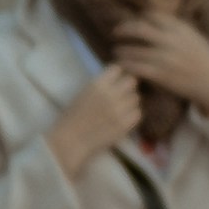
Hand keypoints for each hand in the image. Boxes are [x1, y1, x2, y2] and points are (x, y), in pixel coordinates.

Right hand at [53, 60, 146, 175]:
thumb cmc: (73, 116)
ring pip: (136, 98)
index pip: (118, 69)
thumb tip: (118, 75)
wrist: (70, 140)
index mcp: (97, 84)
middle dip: (127, 87)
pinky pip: (137, 113)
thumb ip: (101, 84)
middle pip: (132, 81)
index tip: (115, 81)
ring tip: (119, 110)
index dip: (118, 75)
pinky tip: (122, 119)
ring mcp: (119, 110)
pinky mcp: (124, 124)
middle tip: (121, 95)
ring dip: (130, 102)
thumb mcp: (83, 92)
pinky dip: (132, 116)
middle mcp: (110, 94)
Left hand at [113, 8, 208, 116]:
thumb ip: (175, 28)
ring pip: (134, 50)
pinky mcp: (161, 75)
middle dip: (124, 29)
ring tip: (117, 52)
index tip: (136, 22)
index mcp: (180, 28)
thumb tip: (154, 19)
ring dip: (121, 50)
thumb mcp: (193, 36)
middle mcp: (171, 41)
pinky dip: (126, 65)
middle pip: (139, 28)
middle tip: (116, 32)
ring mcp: (165, 58)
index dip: (141, 18)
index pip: (153, 15)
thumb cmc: (204, 59)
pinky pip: (136, 67)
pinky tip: (122, 65)